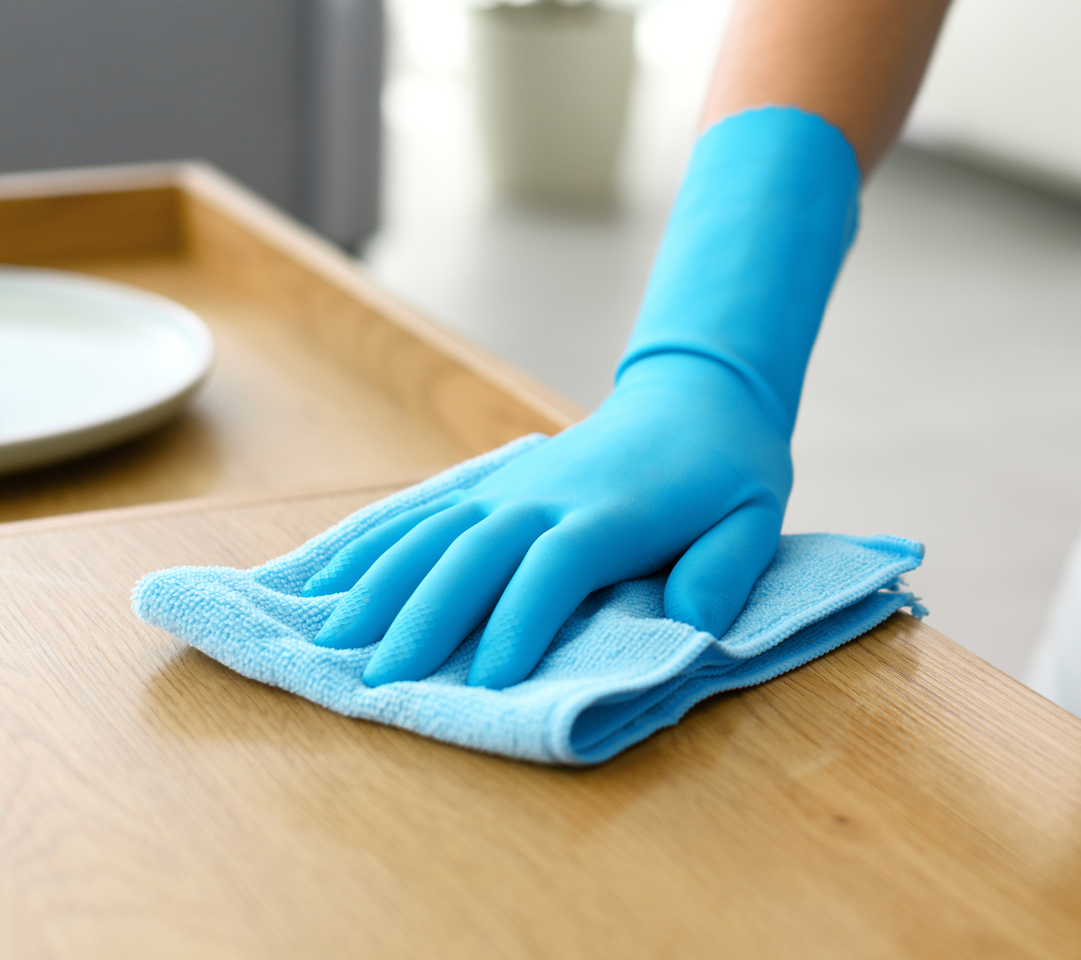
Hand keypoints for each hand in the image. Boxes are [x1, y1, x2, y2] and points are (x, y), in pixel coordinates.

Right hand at [303, 354, 788, 687]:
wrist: (694, 398)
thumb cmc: (727, 475)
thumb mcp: (755, 518)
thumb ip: (724, 570)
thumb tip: (692, 624)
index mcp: (610, 514)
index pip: (554, 568)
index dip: (521, 621)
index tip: (492, 682)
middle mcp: (545, 498)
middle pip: (473, 555)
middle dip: (425, 618)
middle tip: (382, 682)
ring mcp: (507, 489)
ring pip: (431, 536)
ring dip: (380, 586)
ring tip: (332, 642)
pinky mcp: (488, 488)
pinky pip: (419, 517)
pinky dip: (371, 549)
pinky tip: (326, 585)